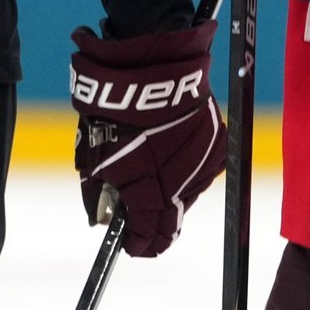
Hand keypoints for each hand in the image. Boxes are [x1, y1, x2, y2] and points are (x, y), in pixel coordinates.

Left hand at [70, 22, 225, 257]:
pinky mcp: (217, 144)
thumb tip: (104, 219)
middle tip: (141, 226)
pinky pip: (200, 171)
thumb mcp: (93, 153)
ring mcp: (202, 162)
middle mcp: (180, 179)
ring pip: (187, 196)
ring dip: (171, 195)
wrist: (151, 63)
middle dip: (155, 225)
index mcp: (148, 185)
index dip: (138, 244)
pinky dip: (184, 171)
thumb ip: (98, 192)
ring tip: (152, 176)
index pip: (148, 234)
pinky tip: (169, 156)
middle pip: (172, 221)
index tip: (131, 246)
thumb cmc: (114, 107)